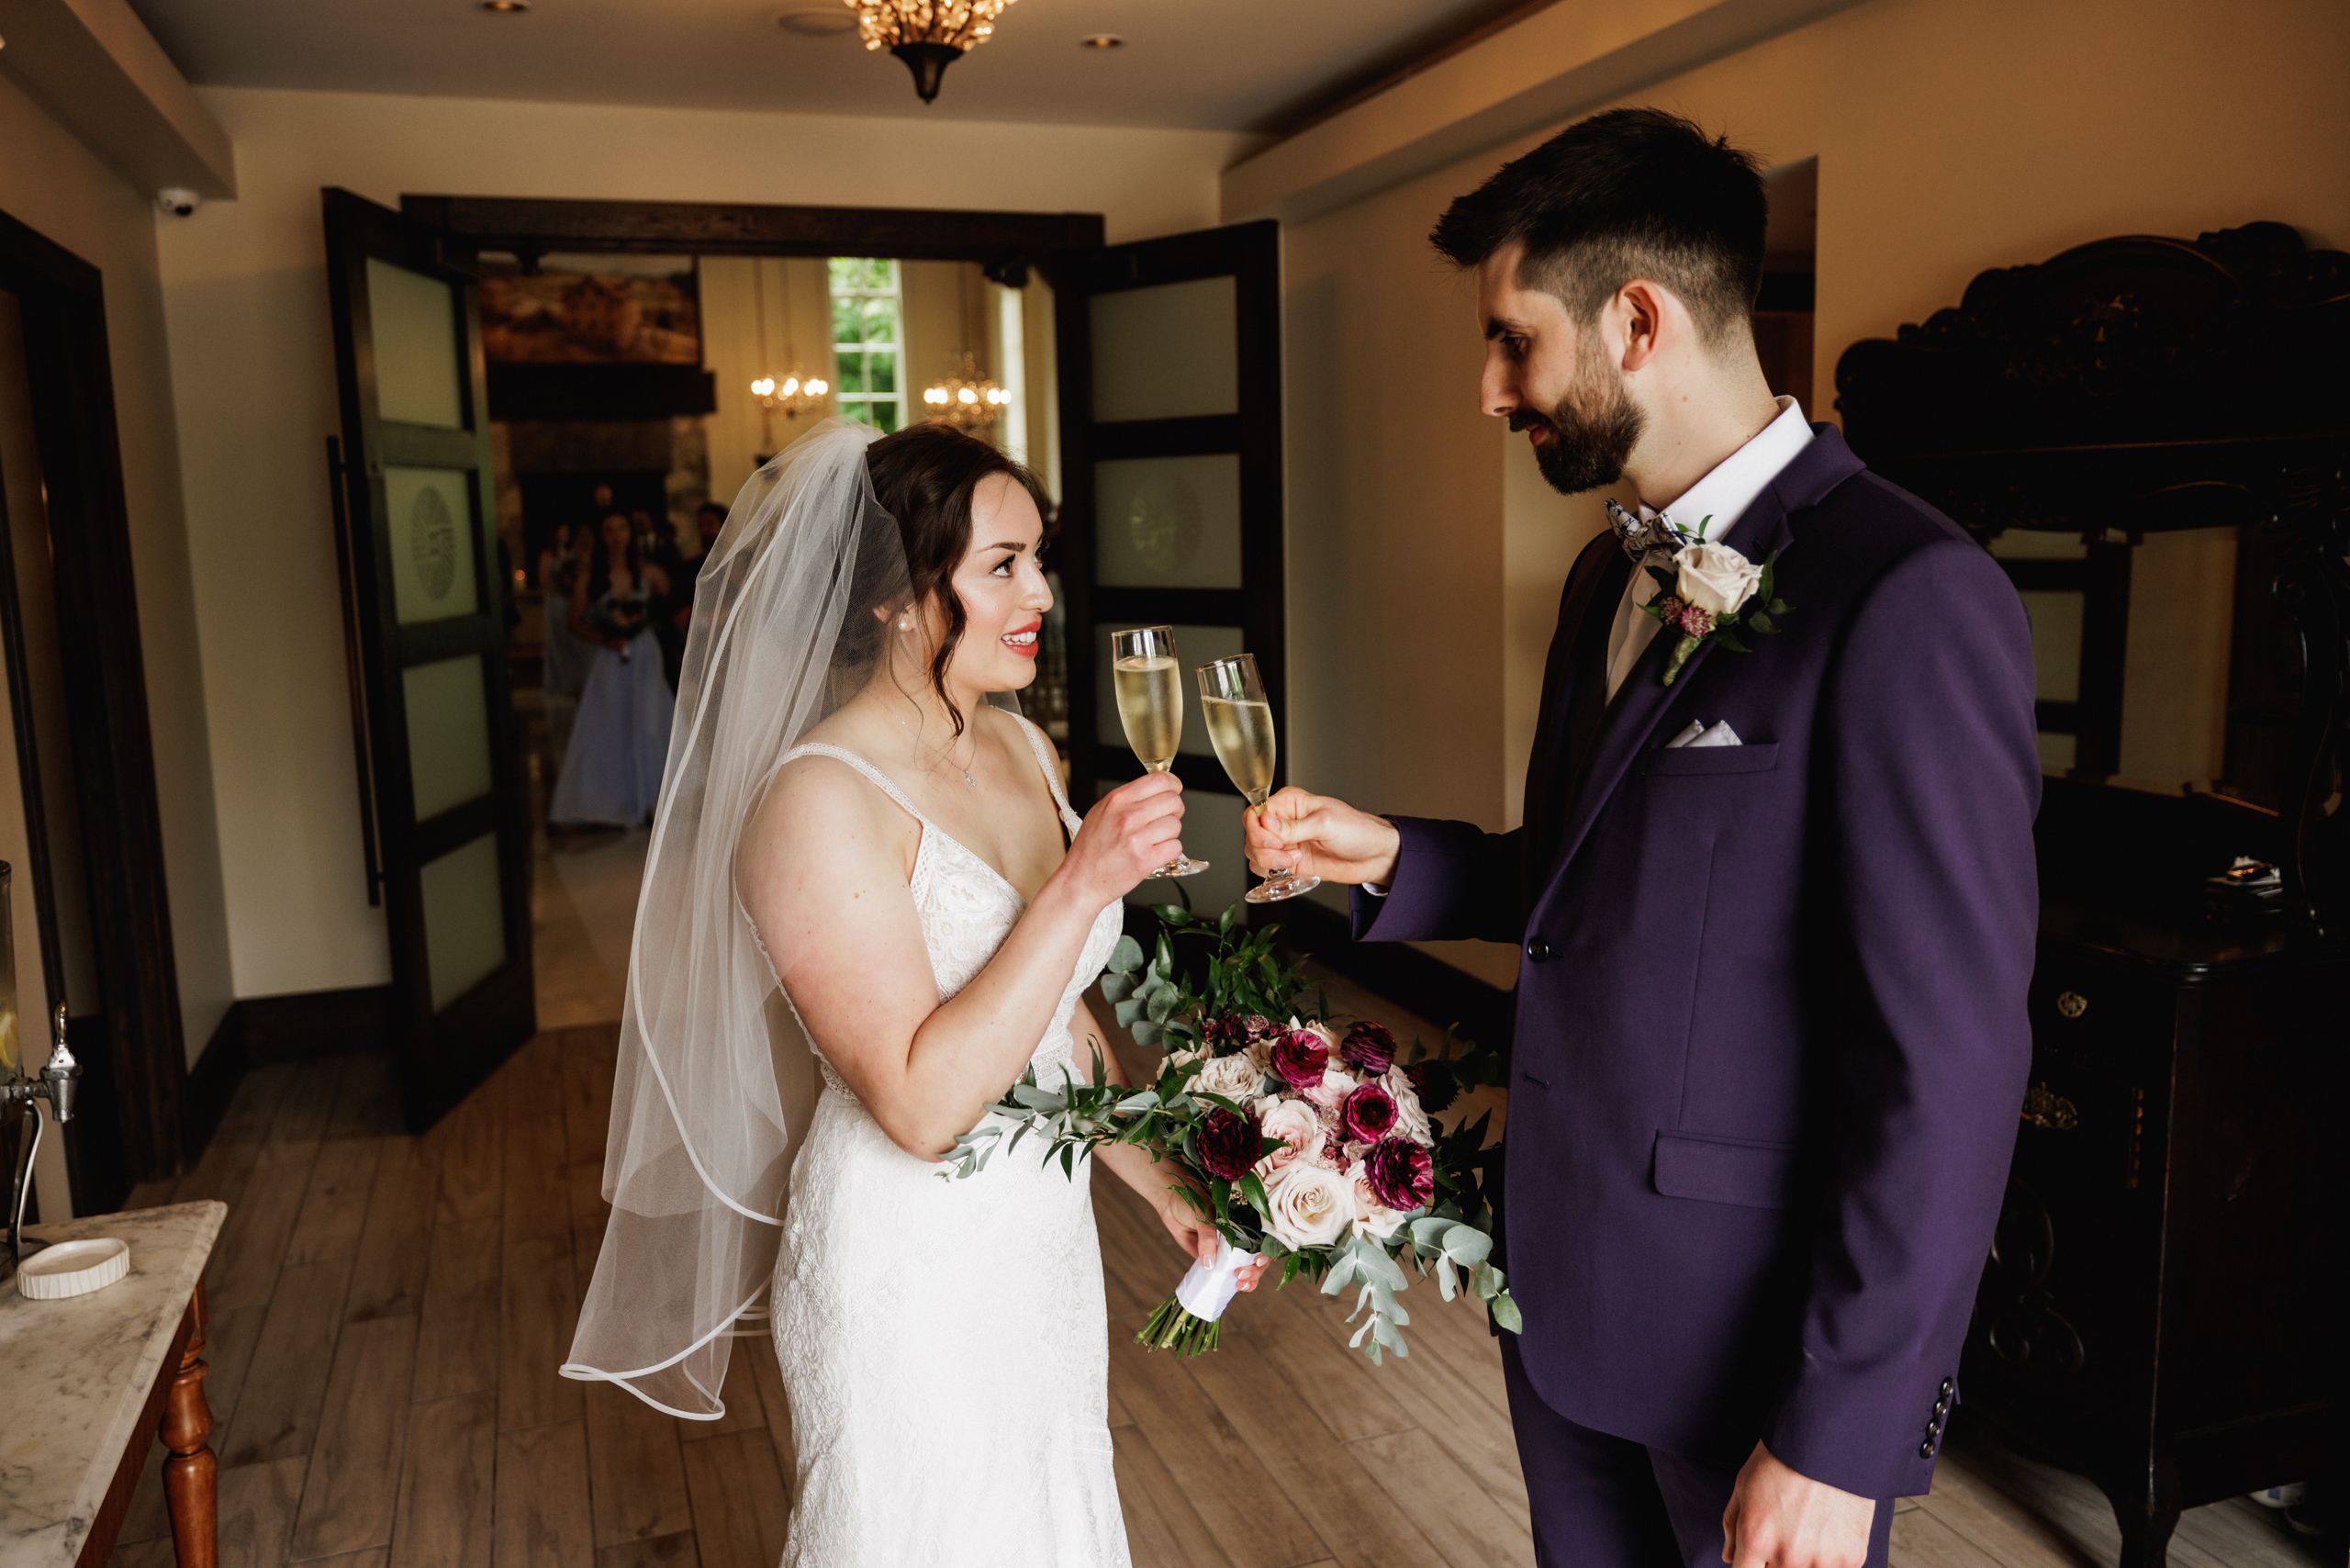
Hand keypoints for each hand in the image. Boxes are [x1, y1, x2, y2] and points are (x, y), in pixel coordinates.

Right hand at [1060, 772, 1184, 903]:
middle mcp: (1128, 816)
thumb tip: (1155, 791)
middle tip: (1163, 820)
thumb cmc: (1090, 849)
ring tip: (1153, 840)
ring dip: (1169, 833)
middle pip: (1173, 801)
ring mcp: (1137, 839)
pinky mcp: (1146, 861)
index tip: (1173, 791)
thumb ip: (1128, 799)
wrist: (1081, 880)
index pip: (1160, 780)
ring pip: (1176, 825)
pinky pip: (1175, 847)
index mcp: (1117, 800)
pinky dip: (1168, 851)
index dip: (1173, 785)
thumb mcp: (1101, 812)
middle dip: (1174, 810)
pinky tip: (1154, 853)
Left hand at [1153, 1187, 1269, 1291]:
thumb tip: (1210, 1264)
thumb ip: (1207, 1237)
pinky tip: (1231, 1289)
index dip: (1265, 1252)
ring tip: (1239, 1284)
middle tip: (1241, 1274)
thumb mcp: (1203, 1214)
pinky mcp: (1212, 1259)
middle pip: (1257, 1259)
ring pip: (1245, 1269)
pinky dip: (1229, 1284)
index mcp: (1244, 1222)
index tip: (1257, 1260)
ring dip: (1248, 1280)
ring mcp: (1227, 1250)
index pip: (1263, 1240)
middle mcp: (1240, 1237)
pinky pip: (1224, 1274)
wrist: (1170, 1202)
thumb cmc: (1191, 1200)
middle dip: (1255, 1270)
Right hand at [1243, 787, 1401, 885]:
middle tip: (1286, 851)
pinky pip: (1264, 868)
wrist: (1373, 856)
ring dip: (1269, 860)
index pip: (1255, 811)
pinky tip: (1292, 868)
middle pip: (1251, 834)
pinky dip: (1271, 871)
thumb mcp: (1325, 823)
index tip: (1276, 839)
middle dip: (1264, 847)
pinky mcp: (1288, 862)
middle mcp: (1283, 821)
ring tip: (1294, 860)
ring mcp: (1285, 843)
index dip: (1259, 828)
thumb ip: (1293, 826)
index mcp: (1290, 803)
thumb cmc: (1357, 831)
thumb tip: (1266, 823)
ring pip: (1254, 852)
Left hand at [1721, 1443, 1873, 1567]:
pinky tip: (1829, 1527)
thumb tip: (1730, 1556)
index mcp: (1756, 1539)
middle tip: (1786, 1530)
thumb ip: (1733, 1526)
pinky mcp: (1851, 1557)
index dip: (1749, 1564)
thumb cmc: (1784, 1457)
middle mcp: (1788, 1557)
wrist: (1831, 1439)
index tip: (1757, 1556)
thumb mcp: (1744, 1485)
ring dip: (1805, 1560)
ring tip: (1808, 1525)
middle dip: (1775, 1560)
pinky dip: (1831, 1556)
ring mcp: (1822, 1560)